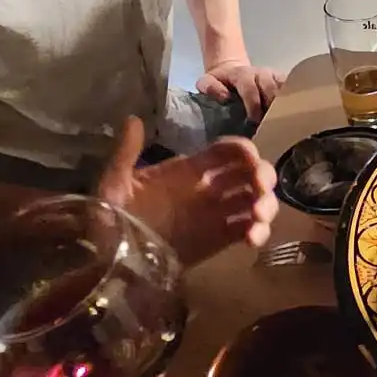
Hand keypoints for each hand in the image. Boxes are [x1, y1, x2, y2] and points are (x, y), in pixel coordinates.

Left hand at [94, 118, 277, 263]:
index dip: (244, 150)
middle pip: (248, 174)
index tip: (251, 158)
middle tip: (260, 187)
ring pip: (254, 202)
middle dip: (263, 176)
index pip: (225, 152)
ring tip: (258, 216)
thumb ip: (126, 153)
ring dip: (266, 205)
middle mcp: (207, 189)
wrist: (110, 258)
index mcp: (188, 170)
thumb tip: (133, 119)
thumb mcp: (115, 183)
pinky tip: (251, 239)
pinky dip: (258, 233)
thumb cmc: (113, 217)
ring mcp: (215, 215)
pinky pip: (246, 231)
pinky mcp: (218, 241)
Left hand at [195, 59, 284, 122]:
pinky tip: (293, 113)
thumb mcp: (207, 82)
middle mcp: (261, 74)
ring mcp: (273, 76)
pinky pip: (291, 88)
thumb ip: (210, 87)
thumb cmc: (220, 82)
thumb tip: (224, 97)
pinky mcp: (282, 80)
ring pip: (284, 88)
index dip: (253, 105)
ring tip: (284, 121)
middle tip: (271, 124)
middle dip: (272, 106)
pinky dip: (293, 100)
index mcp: (242, 75)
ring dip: (284, 104)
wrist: (231, 71)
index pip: (250, 89)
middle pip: (271, 88)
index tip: (254, 121)